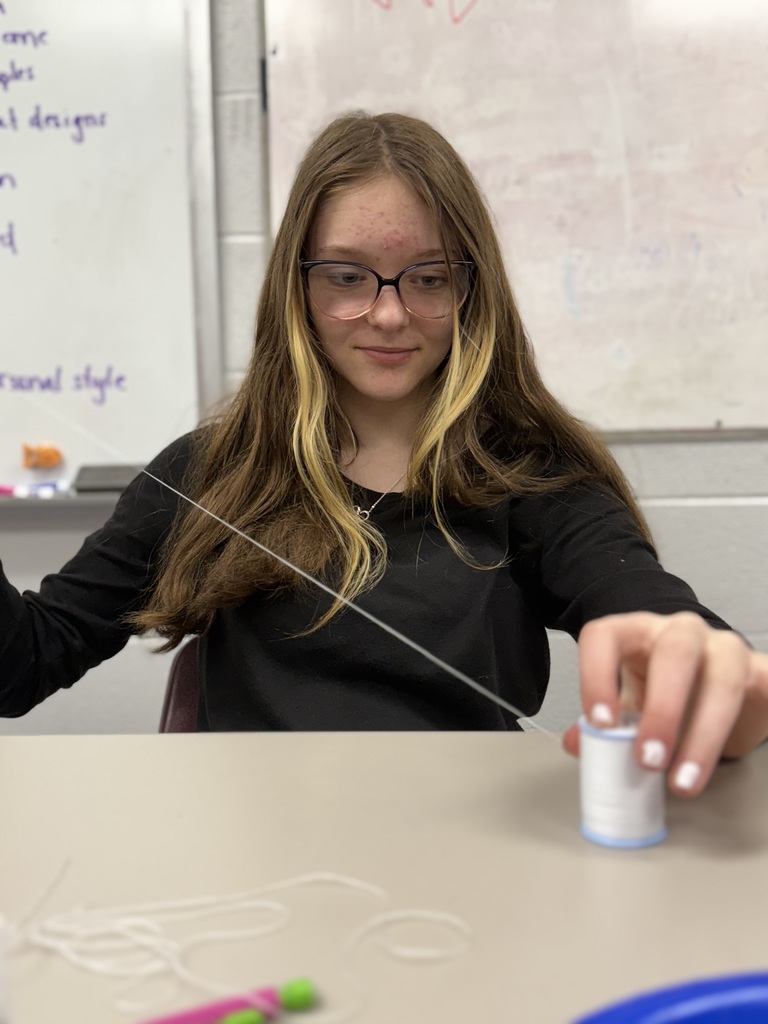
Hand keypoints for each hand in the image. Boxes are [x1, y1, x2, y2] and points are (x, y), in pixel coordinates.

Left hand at [561, 611, 767, 796]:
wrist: (717, 680)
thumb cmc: (665, 689)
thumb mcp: (630, 703)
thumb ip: (605, 722)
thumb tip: (577, 743)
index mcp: (637, 633)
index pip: (605, 637)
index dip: (597, 676)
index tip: (600, 723)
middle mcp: (681, 632)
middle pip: (673, 654)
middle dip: (662, 709)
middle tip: (648, 759)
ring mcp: (725, 649)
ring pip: (721, 680)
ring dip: (703, 735)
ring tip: (683, 780)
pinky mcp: (761, 671)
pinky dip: (761, 710)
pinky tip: (748, 743)